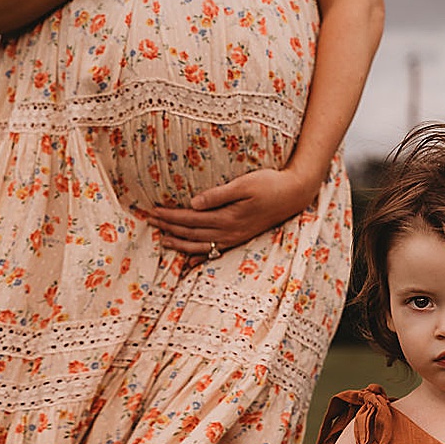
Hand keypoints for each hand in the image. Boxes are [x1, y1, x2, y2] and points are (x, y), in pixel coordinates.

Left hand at [149, 168, 315, 255]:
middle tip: (151, 223)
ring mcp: (234, 238)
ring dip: (181, 244)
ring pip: (201, 245)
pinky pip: (215, 252)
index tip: (154, 211)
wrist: (293, 195)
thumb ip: (218, 195)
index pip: (191, 219)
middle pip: (192, 233)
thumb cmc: (269, 184)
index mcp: (227, 218)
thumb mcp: (244, 184)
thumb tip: (193, 203)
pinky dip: (200, 256)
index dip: (171, 216)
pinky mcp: (239, 238)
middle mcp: (229, 232)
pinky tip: (190, 260)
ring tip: (164, 241)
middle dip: (170, 229)